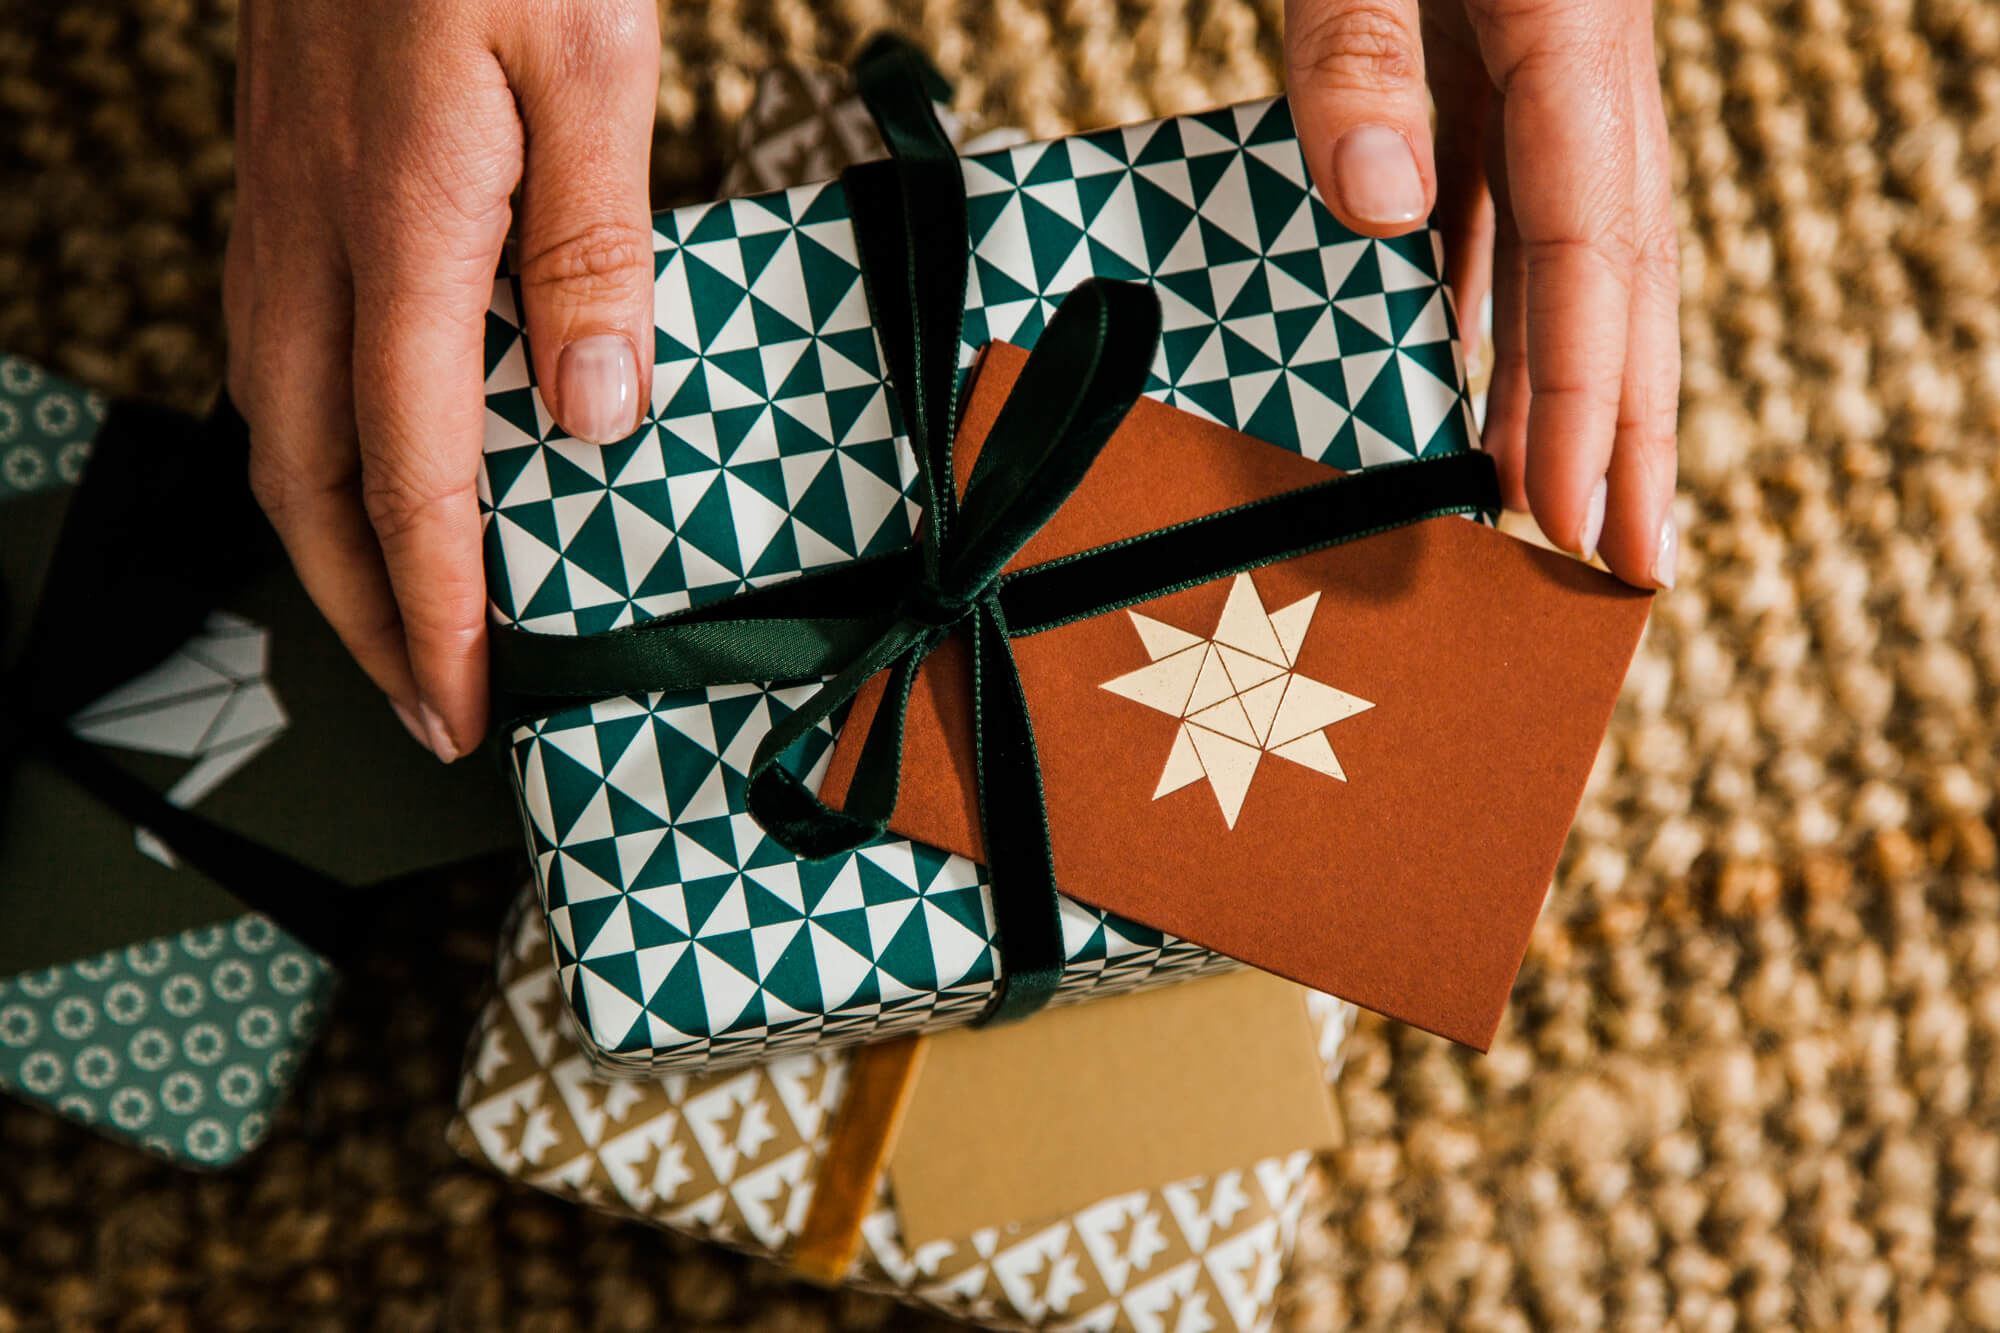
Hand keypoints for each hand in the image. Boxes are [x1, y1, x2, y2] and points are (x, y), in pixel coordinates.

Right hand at [225, 0, 659, 759]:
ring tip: (405, 614)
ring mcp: (286, 203)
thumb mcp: (587, 58)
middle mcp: (312, 233)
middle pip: (307, 480)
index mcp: (397, 225)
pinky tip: (386, 455)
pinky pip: (288, 348)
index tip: (471, 705)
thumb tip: (592, 410)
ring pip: (281, 421)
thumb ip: (589, 240)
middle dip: (362, 614)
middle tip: (431, 705)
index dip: (439, 611)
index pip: (408, 475)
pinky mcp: (295, 173)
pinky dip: (329, 444)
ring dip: (335, 540)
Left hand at [1284, 0, 1679, 588]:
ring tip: (1539, 497)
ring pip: (1565, 249)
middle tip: (1630, 563)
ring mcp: (1548, 58)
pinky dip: (1490, 291)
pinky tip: (1466, 364)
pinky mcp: (1499, 44)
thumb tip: (1385, 208)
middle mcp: (1586, 62)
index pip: (1590, 253)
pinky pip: (1501, 195)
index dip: (1581, 400)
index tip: (1565, 520)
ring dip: (1554, 376)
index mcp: (1577, 34)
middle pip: (1619, 275)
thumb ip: (1362, 55)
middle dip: (1628, 429)